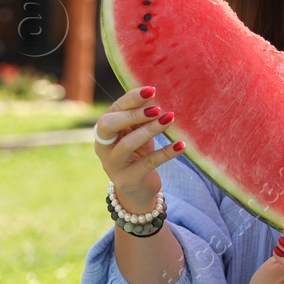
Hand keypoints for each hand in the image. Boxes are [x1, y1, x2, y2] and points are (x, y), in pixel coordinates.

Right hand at [93, 86, 184, 211]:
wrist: (137, 192)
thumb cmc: (138, 155)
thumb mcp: (136, 135)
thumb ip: (139, 118)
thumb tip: (156, 96)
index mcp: (104, 131)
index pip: (114, 110)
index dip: (131, 99)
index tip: (152, 91)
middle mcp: (103, 147)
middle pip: (109, 125)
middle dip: (133, 114)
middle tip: (157, 108)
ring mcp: (113, 165)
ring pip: (128, 144)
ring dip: (150, 130)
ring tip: (170, 119)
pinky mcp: (128, 179)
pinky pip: (148, 163)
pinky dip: (166, 152)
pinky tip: (181, 145)